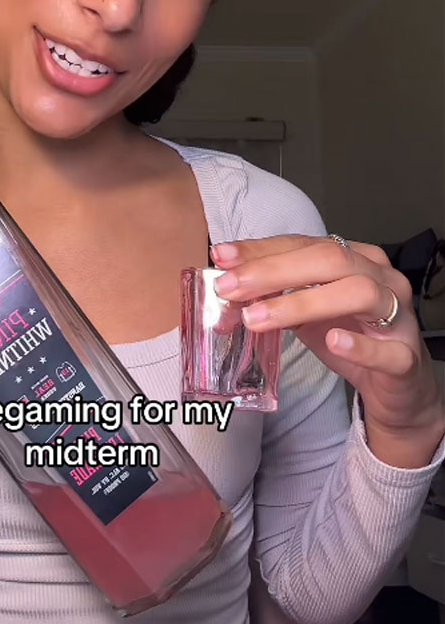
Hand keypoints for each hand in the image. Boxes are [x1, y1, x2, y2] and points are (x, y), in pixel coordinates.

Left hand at [210, 235, 444, 466]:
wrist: (397, 384)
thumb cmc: (349, 334)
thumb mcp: (305, 312)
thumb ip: (273, 295)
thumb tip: (226, 290)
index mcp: (354, 258)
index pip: (304, 244)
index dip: (262, 249)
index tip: (221, 256)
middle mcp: (380, 277)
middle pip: (329, 259)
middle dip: (273, 271)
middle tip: (229, 288)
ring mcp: (398, 316)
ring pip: (358, 293)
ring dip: (302, 304)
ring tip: (257, 318)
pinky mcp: (406, 358)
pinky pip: (388, 350)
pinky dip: (359, 345)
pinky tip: (333, 341)